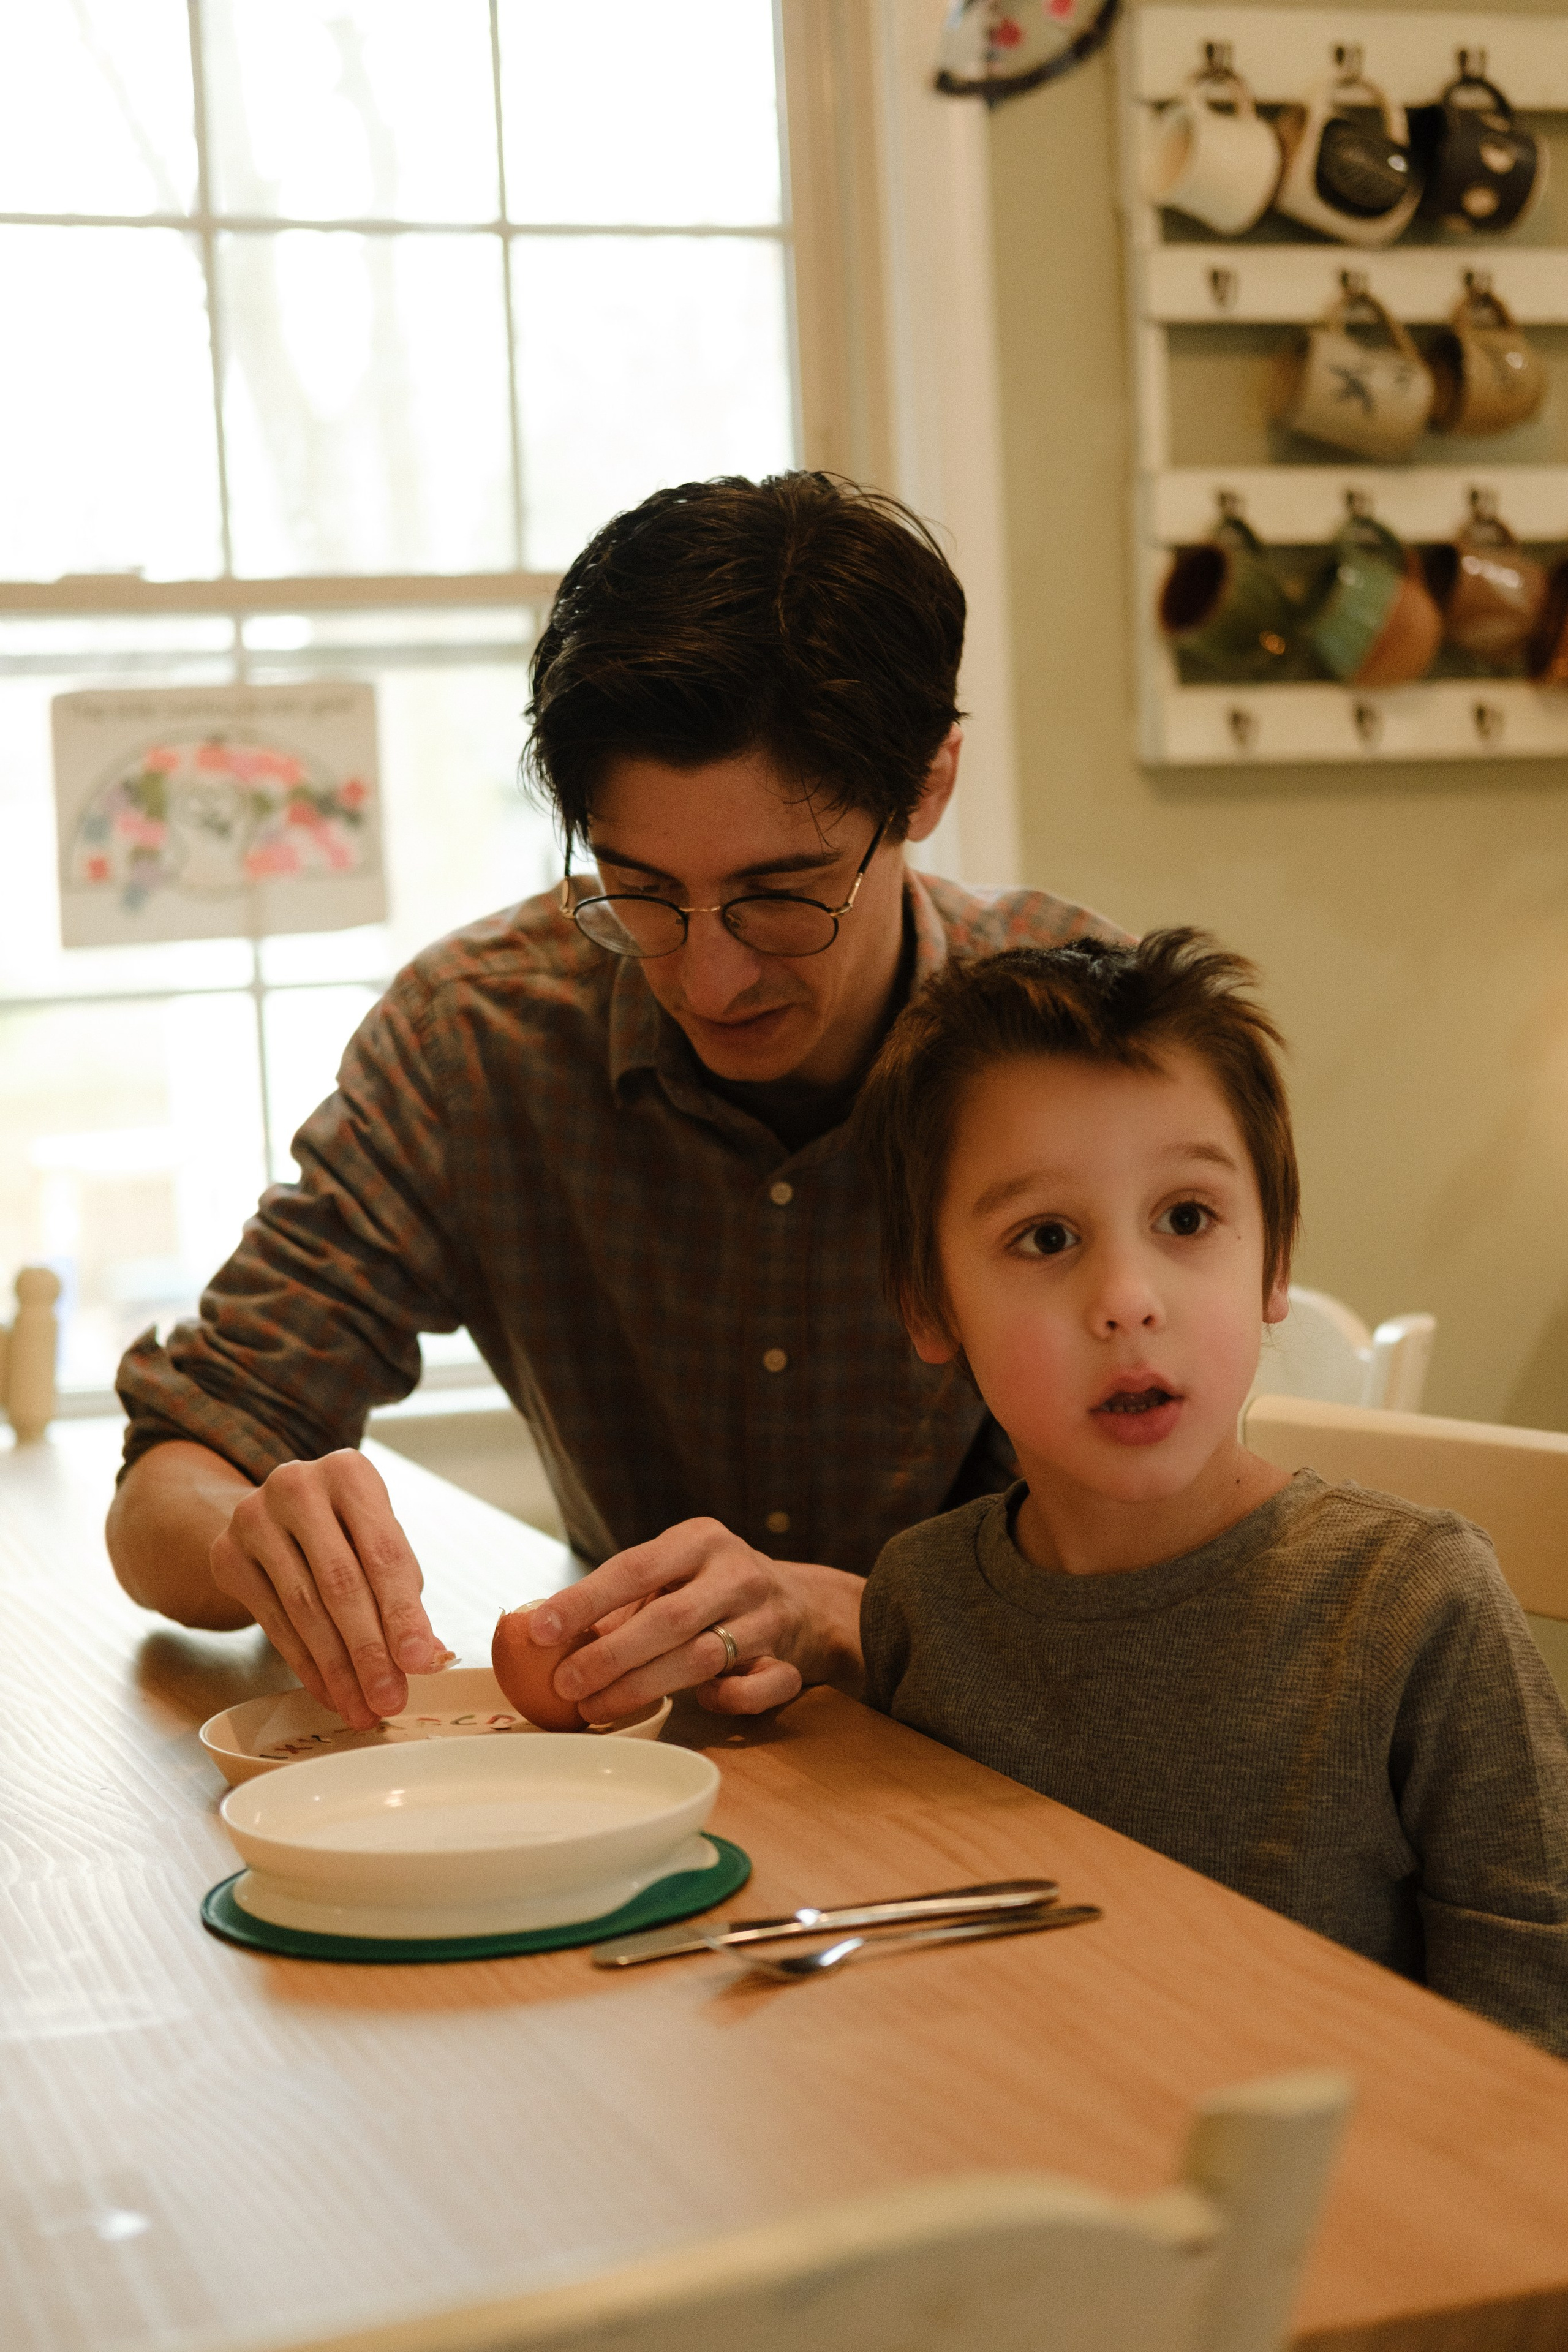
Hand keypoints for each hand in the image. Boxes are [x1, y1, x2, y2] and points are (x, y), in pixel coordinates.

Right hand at [208, 1450, 445, 1727]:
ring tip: (363, 1707)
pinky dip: (305, 1664)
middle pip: (340, 1583)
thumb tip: (430, 1657)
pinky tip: (329, 1691)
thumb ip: (404, 1592)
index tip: (420, 1662)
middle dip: (369, 1650)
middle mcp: (297, 1486)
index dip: (403, 1612)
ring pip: (304, 1609)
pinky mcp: (226, 1554)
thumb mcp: (379, 1540)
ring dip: (338, 1668)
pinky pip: (273, 1622)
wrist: (272, 1512)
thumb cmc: (343, 1528)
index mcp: (349, 1473)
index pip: (383, 1552)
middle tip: (389, 1699)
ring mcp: (254, 1518)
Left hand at [523, 1518, 865, 1721]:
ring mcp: (768, 1617)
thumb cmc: (713, 1590)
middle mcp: (737, 1573)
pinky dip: (726, 1700)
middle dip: (609, 1656)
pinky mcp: (790, 1659)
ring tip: (594, 1707)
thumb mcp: (672, 1575)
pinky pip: (756, 1688)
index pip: (634, 1567)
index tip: (541, 1630)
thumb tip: (545, 1633)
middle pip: (667, 1618)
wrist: (805, 1604)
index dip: (584, 1601)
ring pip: (702, 1658)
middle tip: (564, 1684)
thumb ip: (621, 1600)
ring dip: (642, 1687)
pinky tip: (699, 1704)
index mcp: (700, 1540)